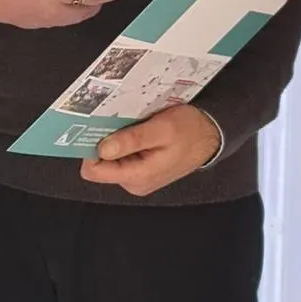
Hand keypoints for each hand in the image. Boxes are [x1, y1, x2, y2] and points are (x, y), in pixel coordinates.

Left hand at [80, 104, 221, 195]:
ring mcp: (137, 176)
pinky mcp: (141, 169)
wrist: (211, 135)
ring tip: (128, 121)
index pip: (94, 170)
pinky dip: (124, 140)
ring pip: (111, 158)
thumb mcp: (161, 129)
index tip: (91, 127)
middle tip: (114, 119)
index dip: (89, 148)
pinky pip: (122, 155)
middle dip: (104, 141)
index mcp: (137, 176)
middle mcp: (134, 182)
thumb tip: (102, 149)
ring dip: (115, 139)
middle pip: (101, 163)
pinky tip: (135, 126)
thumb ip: (132, 140)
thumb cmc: (189, 130)